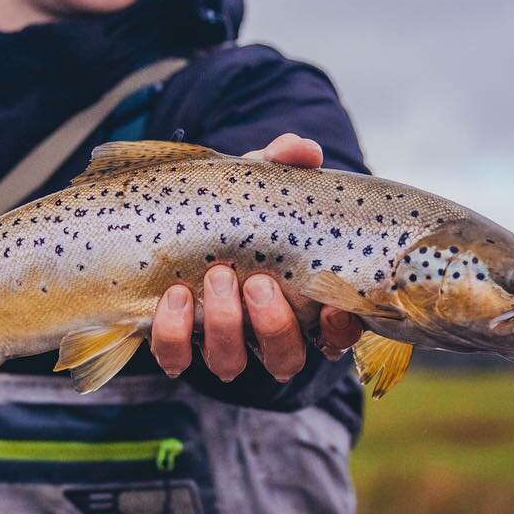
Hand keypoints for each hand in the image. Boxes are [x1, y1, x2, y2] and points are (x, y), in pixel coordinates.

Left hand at [149, 132, 363, 381]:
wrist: (173, 217)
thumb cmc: (235, 208)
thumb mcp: (259, 183)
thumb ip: (283, 164)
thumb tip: (303, 150)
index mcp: (299, 301)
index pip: (336, 333)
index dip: (340, 330)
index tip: (333, 309)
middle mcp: (263, 333)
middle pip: (285, 356)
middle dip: (273, 324)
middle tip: (257, 282)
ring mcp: (219, 342)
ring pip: (231, 363)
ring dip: (225, 325)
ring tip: (216, 277)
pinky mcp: (175, 344)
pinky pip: (175, 357)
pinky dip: (173, 333)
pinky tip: (173, 295)